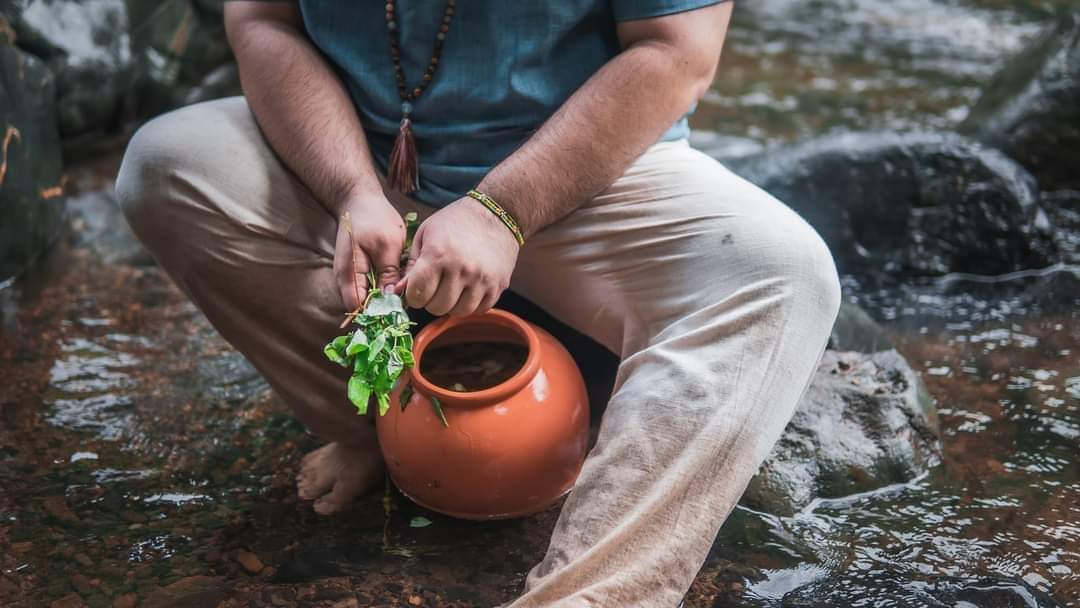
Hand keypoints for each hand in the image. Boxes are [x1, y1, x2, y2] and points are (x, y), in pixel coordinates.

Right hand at [333, 193, 406, 311]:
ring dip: (384, 298)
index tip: (399, 311)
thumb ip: (388, 273)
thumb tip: (392, 299)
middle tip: (406, 303)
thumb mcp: (387, 244)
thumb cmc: (373, 218)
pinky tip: (398, 284)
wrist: (359, 200)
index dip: (378, 313)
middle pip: (362, 307)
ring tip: (405, 294)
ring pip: (367, 299)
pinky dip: (382, 289)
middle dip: (383, 308)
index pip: (358, 308)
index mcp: (349, 274)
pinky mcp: (358, 273)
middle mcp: (345, 280)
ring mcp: (350, 277)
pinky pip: (369, 288)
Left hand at [394, 197, 518, 316]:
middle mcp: (461, 270)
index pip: (417, 295)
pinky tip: (468, 289)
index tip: (417, 288)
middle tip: (435, 287)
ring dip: (451, 305)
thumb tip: (398, 291)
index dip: (413, 295)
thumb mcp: (426, 234)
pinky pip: (479, 309)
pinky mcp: (498, 285)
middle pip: (437, 307)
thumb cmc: (455, 221)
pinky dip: (471, 304)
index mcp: (438, 255)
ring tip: (452, 288)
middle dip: (431, 300)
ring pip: (458, 312)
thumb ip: (411, 265)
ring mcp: (482, 279)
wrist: (495, 213)